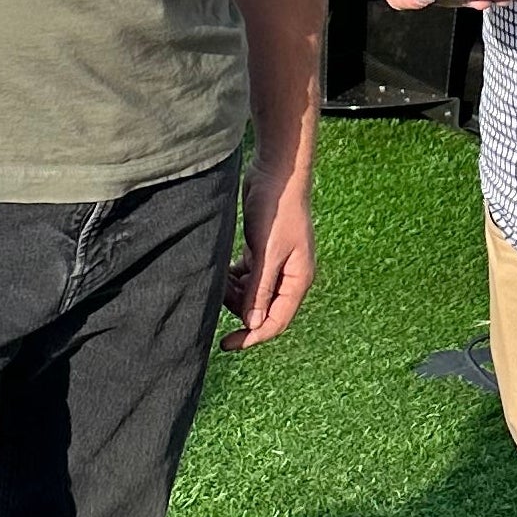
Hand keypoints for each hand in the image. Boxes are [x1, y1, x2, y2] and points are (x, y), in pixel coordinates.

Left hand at [222, 161, 314, 348]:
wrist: (275, 172)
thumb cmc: (277, 210)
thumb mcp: (267, 253)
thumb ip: (260, 289)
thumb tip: (253, 324)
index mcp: (298, 279)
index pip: (276, 321)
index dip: (253, 336)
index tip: (227, 344)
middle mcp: (289, 275)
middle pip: (263, 309)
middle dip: (239, 309)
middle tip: (217, 297)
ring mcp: (276, 263)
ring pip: (252, 293)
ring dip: (235, 293)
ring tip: (218, 280)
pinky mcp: (263, 251)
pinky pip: (248, 276)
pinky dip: (235, 278)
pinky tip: (224, 270)